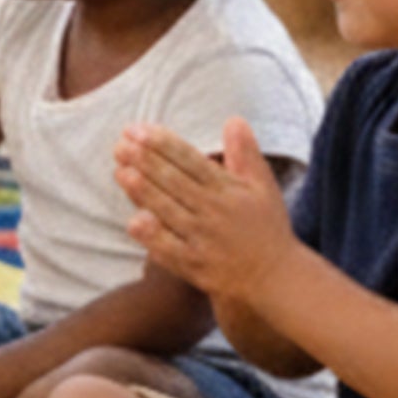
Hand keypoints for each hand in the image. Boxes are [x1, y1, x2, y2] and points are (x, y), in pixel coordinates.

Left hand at [117, 118, 300, 307]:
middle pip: (174, 182)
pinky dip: (153, 237)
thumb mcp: (263, 187)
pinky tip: (133, 221)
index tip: (138, 129)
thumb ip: (246, 153)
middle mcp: (214, 212)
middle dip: (145, 161)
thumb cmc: (267, 227)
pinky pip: (170, 250)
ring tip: (121, 171)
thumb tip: (233, 119)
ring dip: (143, 191)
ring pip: (168, 211)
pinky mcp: (196, 266)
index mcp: (228, 190)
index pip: (191, 161)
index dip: (163, 144)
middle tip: (120, 144)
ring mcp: (204, 240)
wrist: (277, 278)